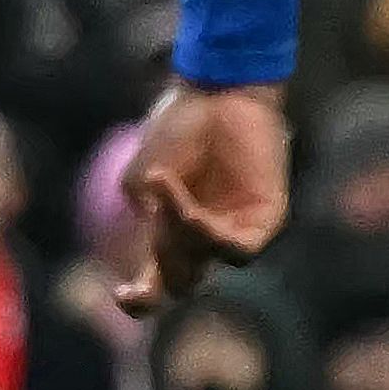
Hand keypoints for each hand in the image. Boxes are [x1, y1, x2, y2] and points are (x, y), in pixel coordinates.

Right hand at [109, 82, 289, 312]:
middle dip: (160, 270)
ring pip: (204, 263)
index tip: (121, 295)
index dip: (140, 299)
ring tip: (164, 187)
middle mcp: (204, 235)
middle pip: (180, 283)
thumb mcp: (142, 177)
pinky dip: (207, 235)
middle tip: (150, 227)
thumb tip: (165, 240)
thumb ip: (149, 217)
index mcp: (171, 230)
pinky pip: (238, 249)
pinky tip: (189, 212)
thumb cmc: (177, 126)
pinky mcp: (267, 218)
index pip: (156, 281)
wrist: (219, 90)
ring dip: (177, 236)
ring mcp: (236, 227)